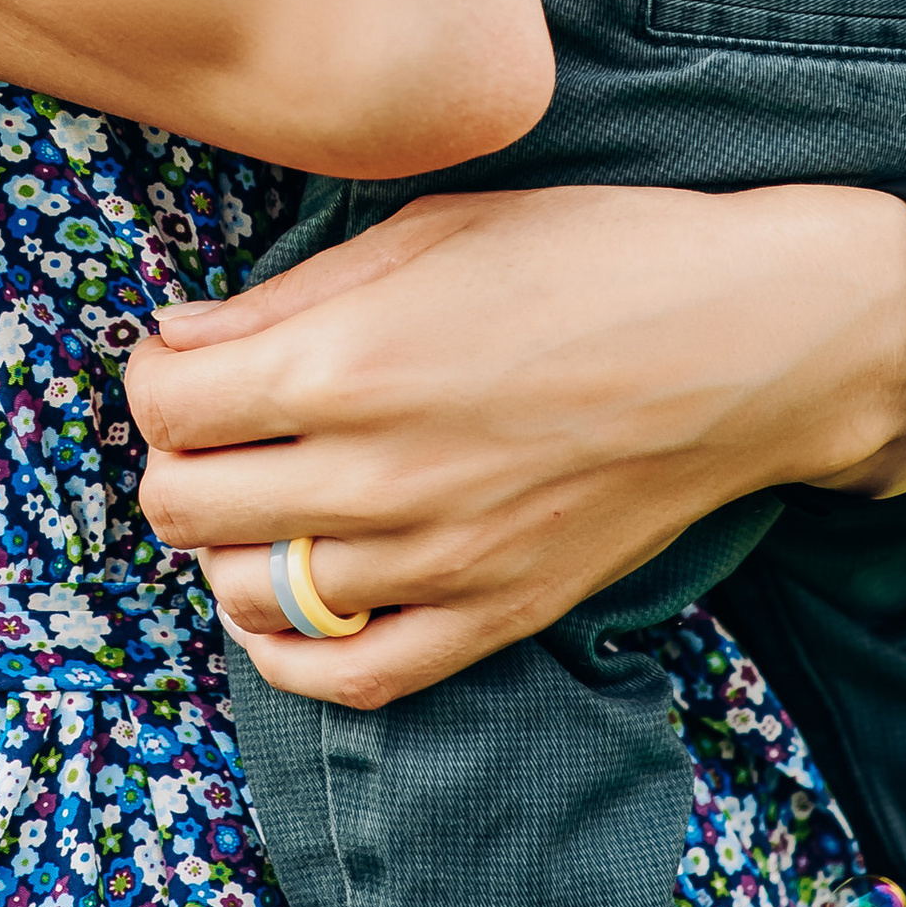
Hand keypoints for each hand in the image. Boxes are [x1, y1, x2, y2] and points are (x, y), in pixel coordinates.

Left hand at [128, 182, 905, 707]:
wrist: (749, 341)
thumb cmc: (592, 256)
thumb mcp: (426, 230)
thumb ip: (290, 295)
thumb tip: (181, 340)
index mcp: (346, 362)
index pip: (163, 403)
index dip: (156, 374)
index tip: (185, 358)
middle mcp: (375, 475)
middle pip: (181, 503)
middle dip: (176, 457)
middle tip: (216, 425)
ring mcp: (434, 560)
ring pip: (244, 593)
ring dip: (226, 545)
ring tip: (260, 497)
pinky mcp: (492, 615)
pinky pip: (344, 676)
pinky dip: (288, 649)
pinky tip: (291, 600)